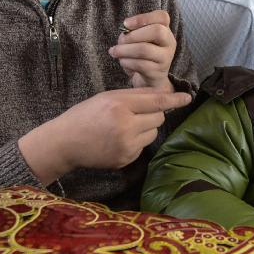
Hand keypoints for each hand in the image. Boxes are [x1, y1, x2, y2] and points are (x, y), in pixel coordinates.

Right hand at [19, 88, 192, 181]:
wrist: (65, 142)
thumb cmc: (85, 115)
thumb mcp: (106, 97)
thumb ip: (133, 96)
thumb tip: (160, 94)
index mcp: (119, 105)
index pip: (156, 101)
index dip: (174, 99)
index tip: (187, 97)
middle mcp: (126, 125)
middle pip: (158, 117)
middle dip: (153, 113)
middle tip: (136, 113)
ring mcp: (127, 145)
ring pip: (153, 132)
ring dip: (146, 128)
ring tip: (125, 127)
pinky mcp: (126, 159)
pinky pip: (143, 146)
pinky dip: (137, 141)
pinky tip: (119, 139)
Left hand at [109, 10, 176, 90]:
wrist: (150, 79)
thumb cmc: (142, 54)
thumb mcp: (139, 39)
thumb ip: (133, 32)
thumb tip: (124, 33)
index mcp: (165, 30)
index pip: (162, 17)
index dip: (143, 18)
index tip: (125, 23)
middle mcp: (169, 43)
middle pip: (157, 31)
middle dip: (133, 35)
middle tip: (120, 41)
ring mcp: (165, 58)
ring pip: (144, 49)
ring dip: (125, 50)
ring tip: (114, 52)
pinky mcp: (157, 72)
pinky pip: (140, 64)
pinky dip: (126, 62)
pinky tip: (122, 61)